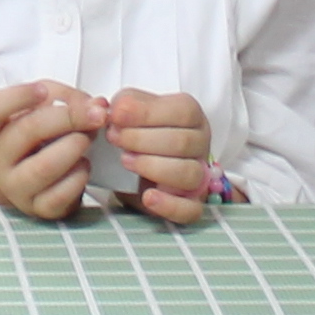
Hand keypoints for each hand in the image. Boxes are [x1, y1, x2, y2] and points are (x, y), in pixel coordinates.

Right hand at [0, 81, 99, 219]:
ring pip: (45, 166)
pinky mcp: (37, 207)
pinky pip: (61, 194)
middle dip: (69, 117)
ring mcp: (14, 186)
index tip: (43, 90)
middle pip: (27, 131)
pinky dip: (80, 176)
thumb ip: (66, 99)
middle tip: (96, 113)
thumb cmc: (36, 136)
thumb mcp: (41, 108)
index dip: (16, 96)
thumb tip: (97, 105)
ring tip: (87, 139)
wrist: (29, 177)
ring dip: (75, 146)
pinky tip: (83, 165)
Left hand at [103, 89, 214, 223]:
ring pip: (189, 173)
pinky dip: (169, 205)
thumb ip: (124, 104)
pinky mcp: (191, 203)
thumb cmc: (134, 132)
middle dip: (142, 140)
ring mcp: (199, 176)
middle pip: (182, 142)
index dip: (147, 114)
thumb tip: (118, 109)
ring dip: (153, 167)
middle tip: (114, 138)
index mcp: (191, 116)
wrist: (128, 168)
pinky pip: (191, 209)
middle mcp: (200, 144)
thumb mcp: (128, 111)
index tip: (116, 116)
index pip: (182, 112)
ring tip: (125, 161)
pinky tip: (148, 196)